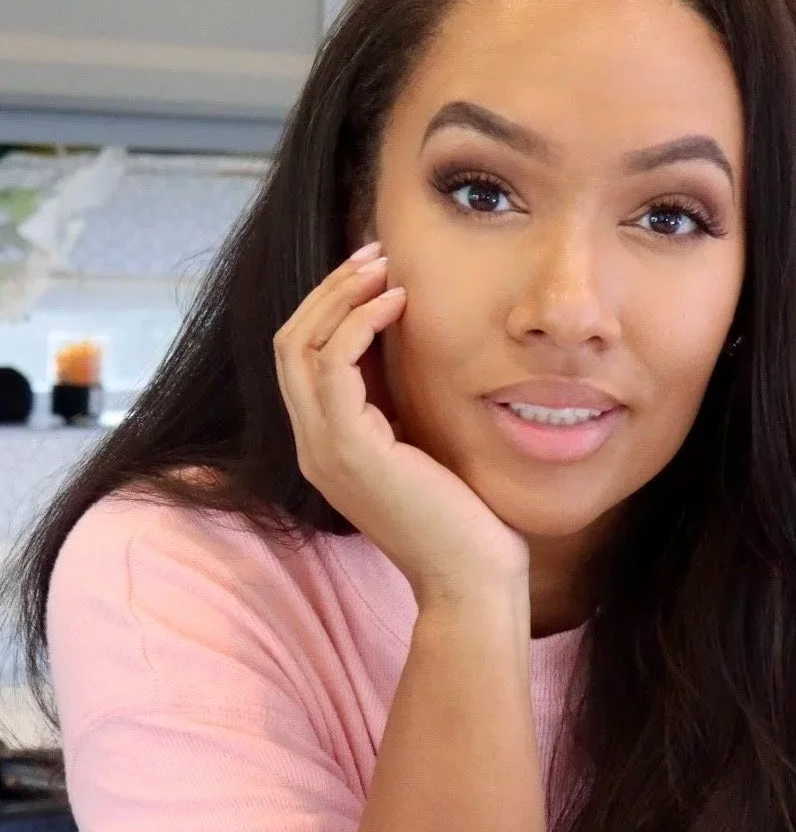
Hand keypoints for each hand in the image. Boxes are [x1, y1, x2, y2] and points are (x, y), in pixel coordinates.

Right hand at [274, 241, 529, 607]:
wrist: (470, 578)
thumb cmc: (463, 519)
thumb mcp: (423, 447)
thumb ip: (401, 405)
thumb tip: (409, 346)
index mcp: (327, 447)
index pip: (303, 359)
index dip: (331, 308)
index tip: (375, 274)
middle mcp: (314, 447)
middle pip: (290, 343)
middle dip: (328, 290)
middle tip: (375, 253)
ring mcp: (325, 450)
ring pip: (301, 345)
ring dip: (341, 295)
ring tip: (384, 266)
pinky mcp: (350, 450)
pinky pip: (334, 364)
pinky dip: (360, 323)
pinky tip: (398, 303)